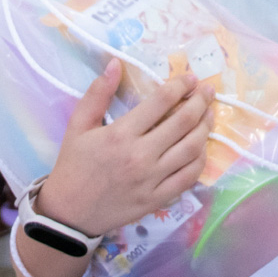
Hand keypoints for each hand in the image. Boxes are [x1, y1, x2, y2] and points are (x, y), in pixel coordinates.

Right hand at [35, 59, 211, 237]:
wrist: (69, 213)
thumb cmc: (72, 166)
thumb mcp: (77, 126)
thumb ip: (97, 94)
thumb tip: (115, 63)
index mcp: (121, 134)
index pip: (161, 102)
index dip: (181, 86)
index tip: (190, 78)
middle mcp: (140, 155)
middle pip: (184, 122)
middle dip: (200, 102)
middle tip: (207, 92)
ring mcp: (152, 179)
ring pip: (192, 149)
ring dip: (205, 128)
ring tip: (209, 115)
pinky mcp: (157, 199)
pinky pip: (188, 177)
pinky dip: (200, 160)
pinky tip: (200, 148)